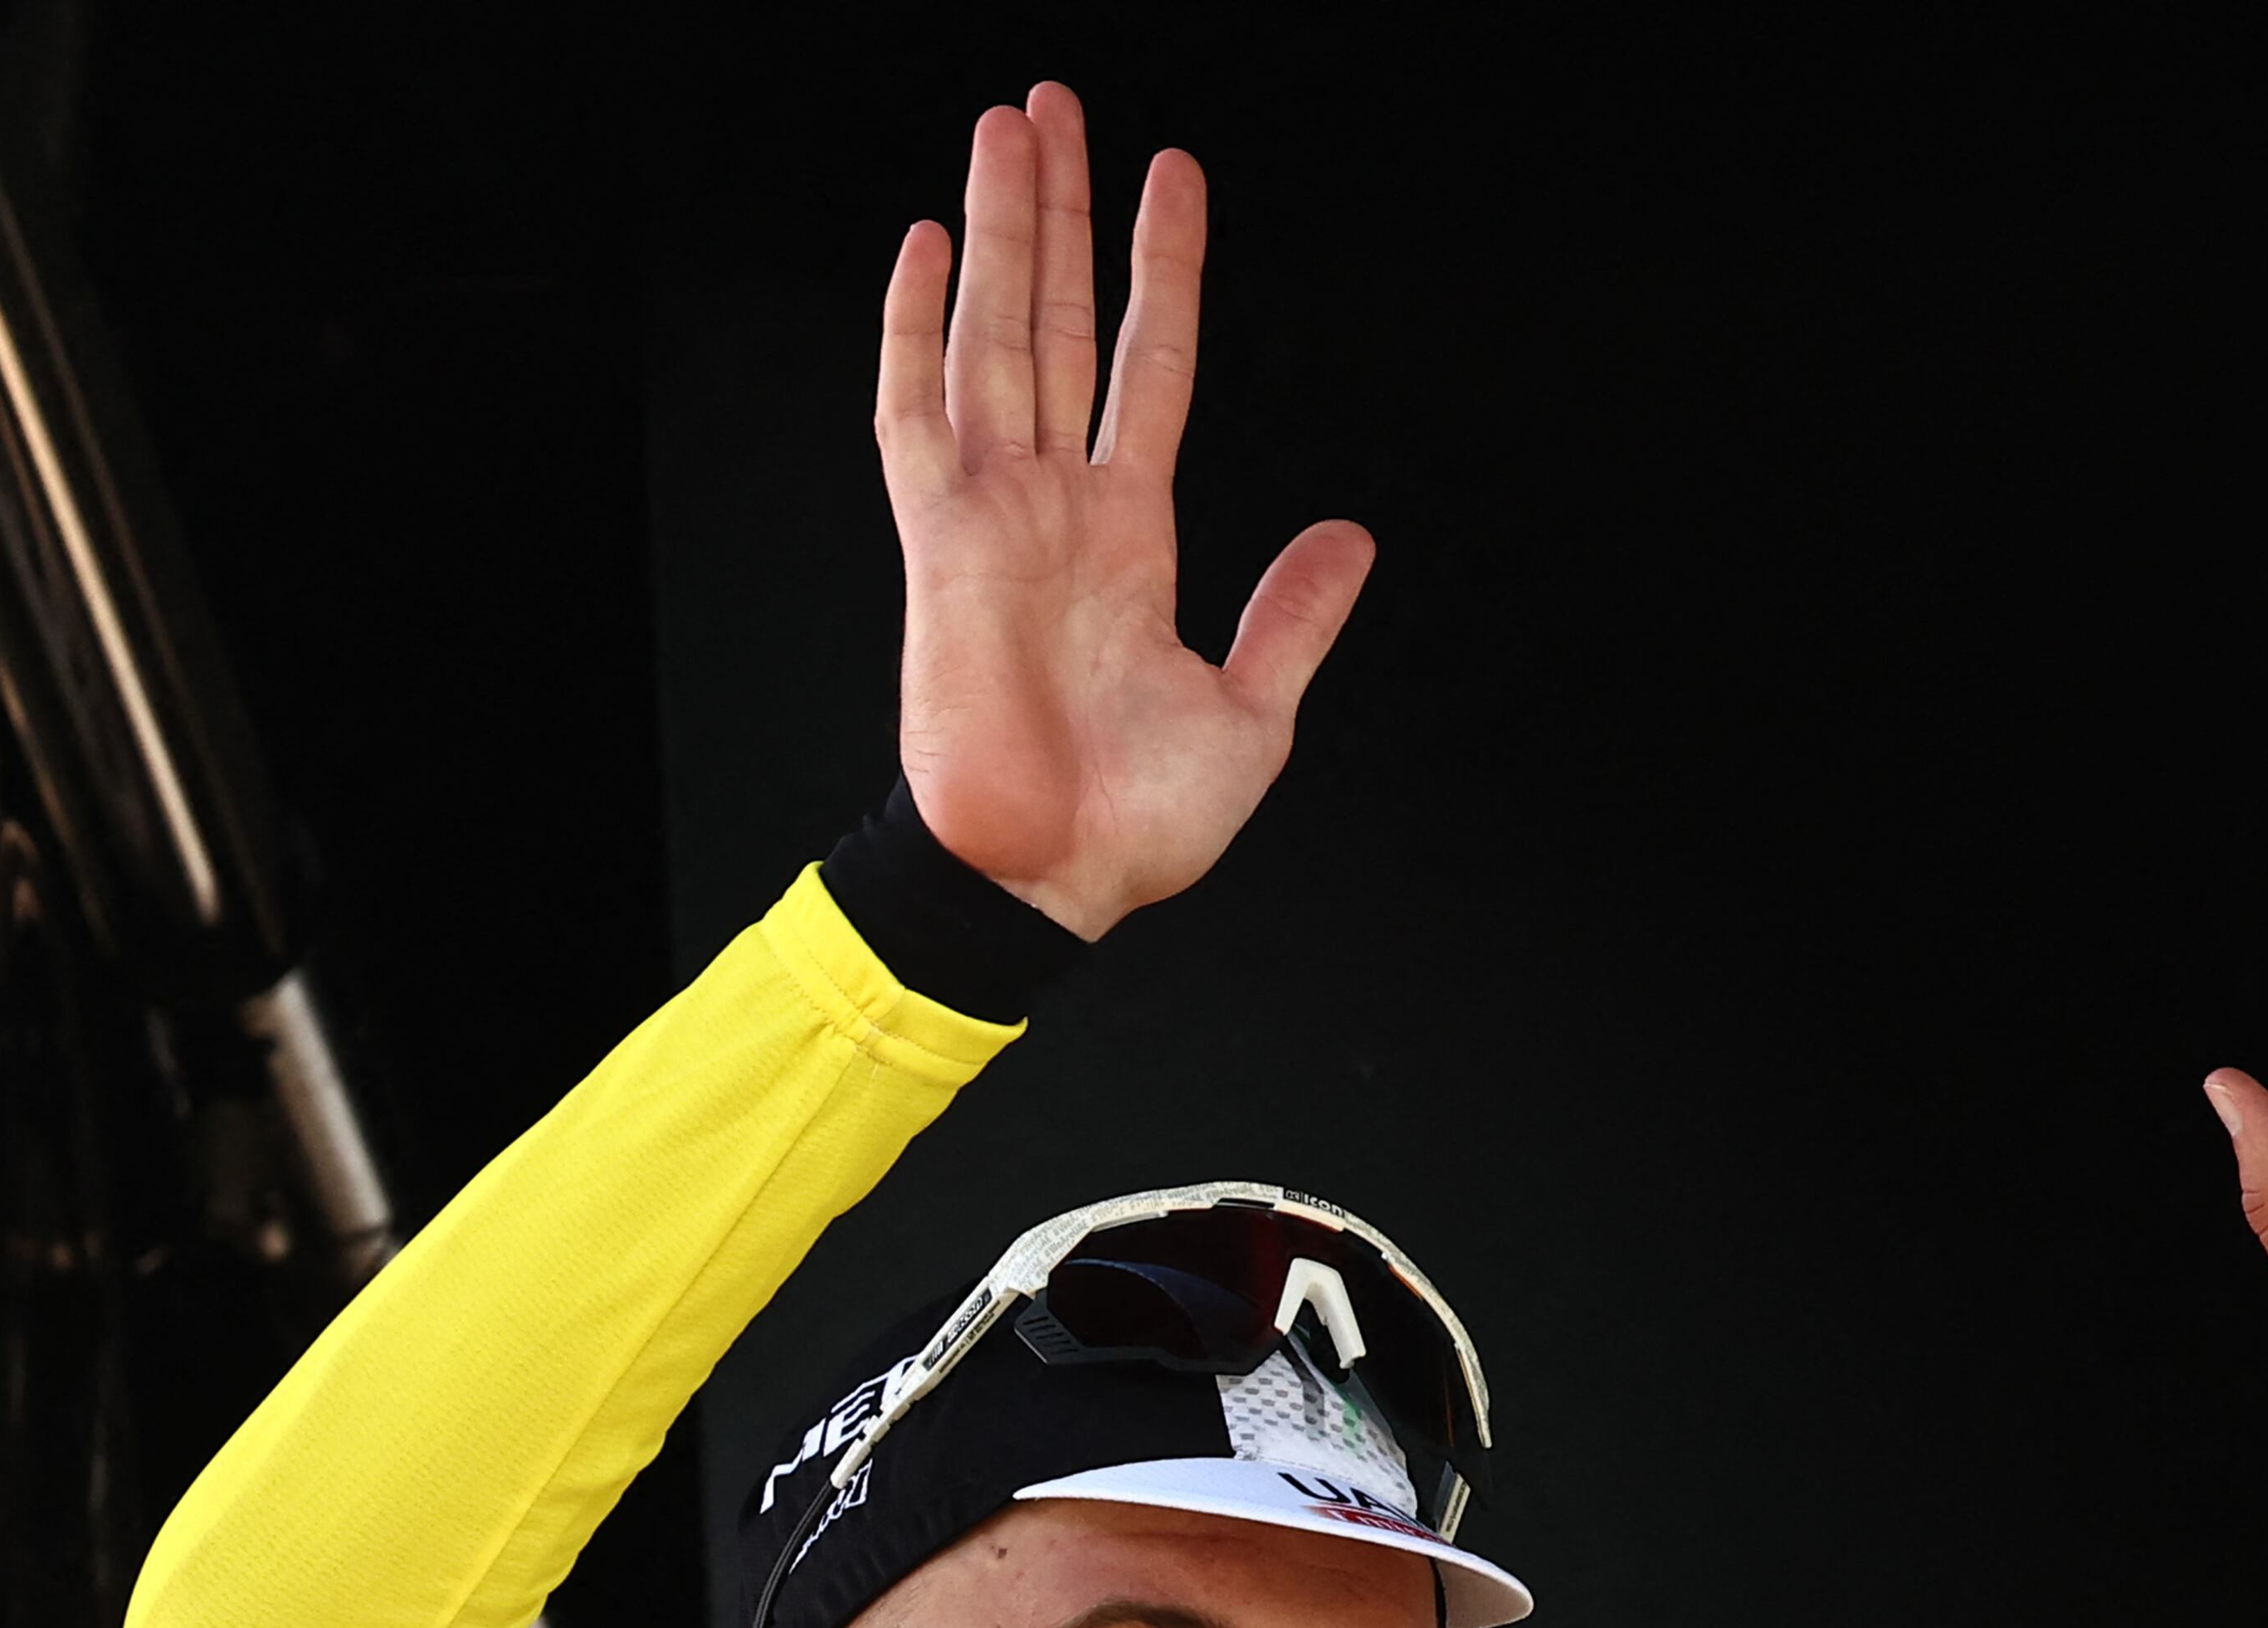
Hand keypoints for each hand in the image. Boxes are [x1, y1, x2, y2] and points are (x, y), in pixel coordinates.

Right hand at [875, 88, 1375, 938]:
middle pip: (1062, 319)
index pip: (1150, 363)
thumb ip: (1292, 617)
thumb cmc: (1133, 824)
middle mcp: (1056, 503)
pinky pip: (914, 413)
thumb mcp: (1252, 712)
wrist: (1049, 882)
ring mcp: (993, 514)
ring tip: (1008, 128)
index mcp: (1131, 531)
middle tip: (1056, 105)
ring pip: (995, 334)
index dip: (1163, 270)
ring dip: (1003, 230)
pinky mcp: (937, 543)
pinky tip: (929, 246)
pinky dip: (915, 329)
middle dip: (1063, 210)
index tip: (1174, 178)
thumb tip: (1352, 538)